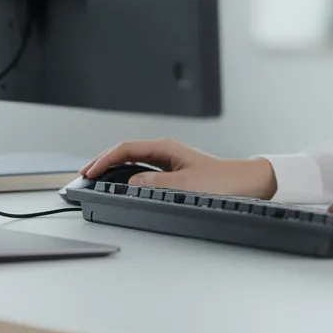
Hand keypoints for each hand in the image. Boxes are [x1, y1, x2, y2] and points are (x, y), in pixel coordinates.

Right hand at [81, 138, 277, 198]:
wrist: (248, 183)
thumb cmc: (223, 181)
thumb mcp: (187, 184)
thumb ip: (157, 183)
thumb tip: (131, 182)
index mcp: (166, 148)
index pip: (126, 149)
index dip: (104, 160)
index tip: (89, 172)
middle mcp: (166, 151)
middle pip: (126, 152)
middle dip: (103, 161)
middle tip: (84, 174)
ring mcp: (169, 161)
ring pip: (133, 161)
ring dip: (114, 168)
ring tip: (96, 178)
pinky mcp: (174, 172)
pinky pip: (143, 170)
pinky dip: (127, 175)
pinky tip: (121, 183)